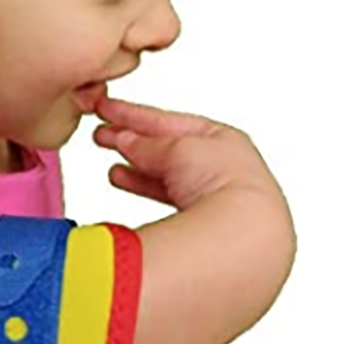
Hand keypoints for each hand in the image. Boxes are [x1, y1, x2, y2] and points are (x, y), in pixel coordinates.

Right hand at [92, 92, 287, 213]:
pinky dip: (144, 187)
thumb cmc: (225, 183)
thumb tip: (125, 140)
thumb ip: (147, 144)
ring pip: (165, 174)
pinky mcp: (203, 221)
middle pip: (167, 147)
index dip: (134, 114)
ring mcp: (214, 195)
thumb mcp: (178, 149)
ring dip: (135, 165)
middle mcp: (222, 165)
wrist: (243, 234)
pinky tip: (123, 182)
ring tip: (109, 163)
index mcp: (223, 138)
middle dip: (132, 139)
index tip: (106, 109)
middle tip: (100, 134)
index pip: (169, 121)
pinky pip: (166, 196)